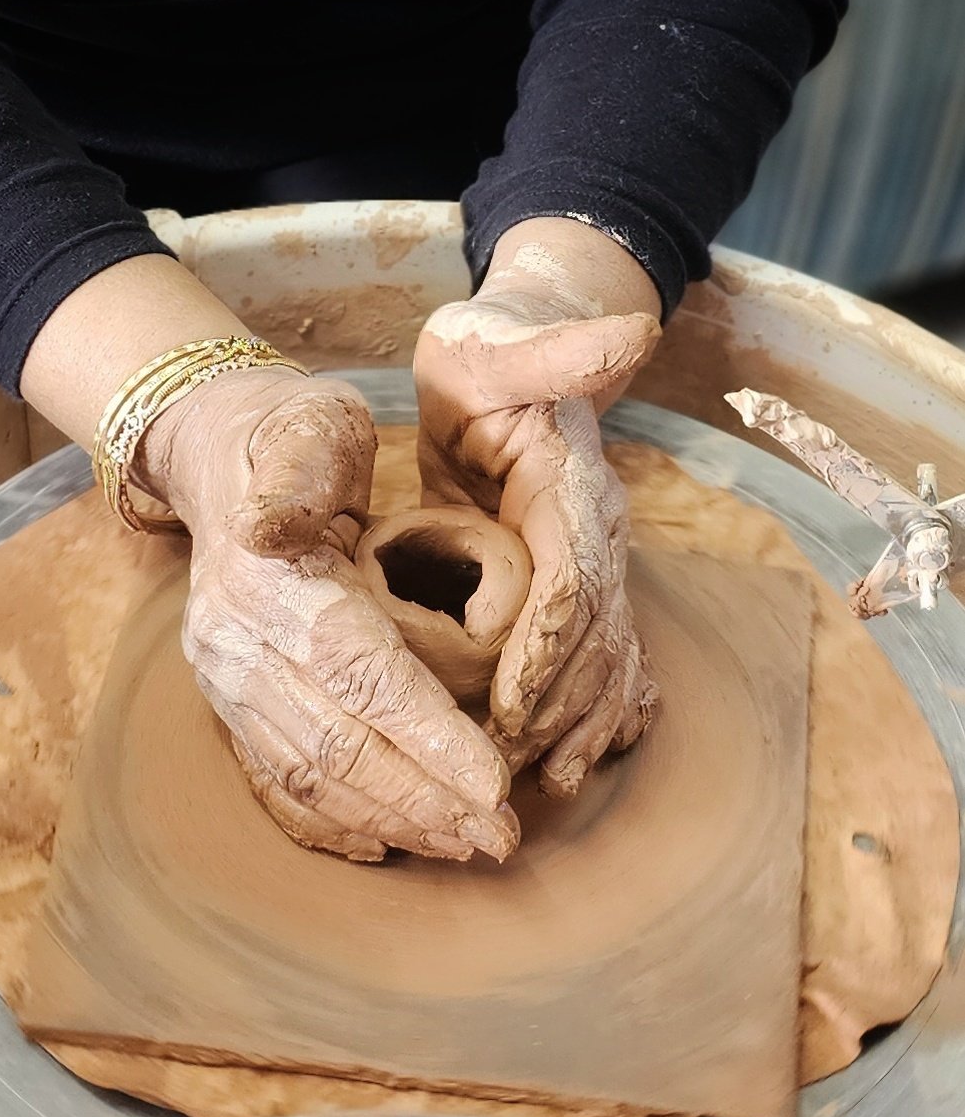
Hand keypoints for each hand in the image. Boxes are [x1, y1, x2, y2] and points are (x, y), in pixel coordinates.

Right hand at [139, 368, 517, 861]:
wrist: (218, 455)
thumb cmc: (291, 435)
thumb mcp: (310, 424)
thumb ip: (303, 467)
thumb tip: (271, 528)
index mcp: (266, 580)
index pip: (357, 672)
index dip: (426, 735)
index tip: (494, 784)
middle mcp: (235, 642)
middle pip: (337, 744)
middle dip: (423, 799)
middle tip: (501, 836)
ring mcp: (225, 680)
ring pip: (309, 774)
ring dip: (390, 820)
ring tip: (464, 844)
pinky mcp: (229, 701)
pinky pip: (277, 780)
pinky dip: (333, 824)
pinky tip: (388, 848)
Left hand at [414, 220, 661, 795]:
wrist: (510, 364)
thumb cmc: (485, 357)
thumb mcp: (493, 344)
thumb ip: (552, 348)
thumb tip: (630, 331)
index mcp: (572, 483)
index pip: (574, 574)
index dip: (547, 644)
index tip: (511, 705)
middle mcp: (598, 530)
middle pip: (593, 635)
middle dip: (556, 707)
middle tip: (509, 768)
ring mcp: (596, 561)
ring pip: (605, 658)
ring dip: (578, 724)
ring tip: (547, 784)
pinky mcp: (580, 583)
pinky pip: (603, 657)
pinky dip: (595, 713)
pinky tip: (579, 762)